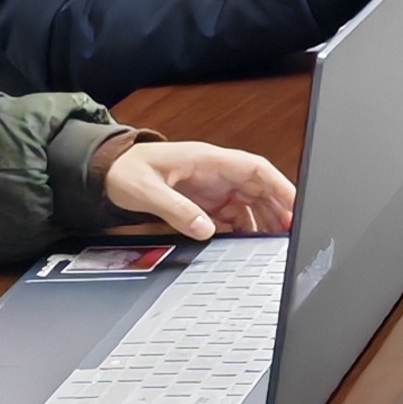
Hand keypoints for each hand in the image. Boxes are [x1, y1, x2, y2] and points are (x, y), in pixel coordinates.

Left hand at [101, 139, 296, 238]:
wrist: (108, 172)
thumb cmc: (126, 171)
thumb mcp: (148, 190)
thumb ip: (177, 209)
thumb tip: (206, 229)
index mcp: (208, 160)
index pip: (255, 168)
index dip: (279, 185)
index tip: (294, 203)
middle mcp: (216, 173)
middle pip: (259, 187)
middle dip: (278, 207)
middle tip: (291, 232)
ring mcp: (213, 188)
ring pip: (250, 202)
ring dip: (264, 220)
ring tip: (276, 242)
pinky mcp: (205, 202)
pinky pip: (234, 215)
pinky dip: (245, 228)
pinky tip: (250, 243)